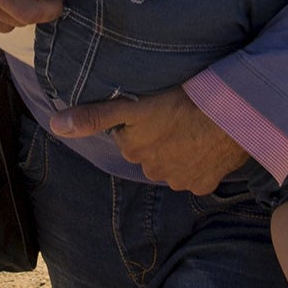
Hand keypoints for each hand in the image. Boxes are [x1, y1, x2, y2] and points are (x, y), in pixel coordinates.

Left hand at [50, 86, 249, 192]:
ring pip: (175, 163)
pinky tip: (209, 143)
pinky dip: (202, 162)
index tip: (158, 106)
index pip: (131, 135)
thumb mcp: (133, 106)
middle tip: (178, 114)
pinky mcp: (205, 184)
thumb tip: (55, 125)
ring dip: (182, 150)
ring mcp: (180, 180)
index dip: (143, 120)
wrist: (232, 117)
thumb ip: (95, 116)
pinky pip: (199, 174)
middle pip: (152, 152)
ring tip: (195, 126)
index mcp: (133, 150)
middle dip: (161, 137)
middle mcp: (153, 171)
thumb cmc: (183, 102)